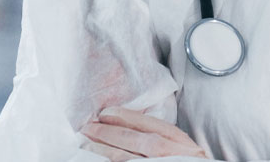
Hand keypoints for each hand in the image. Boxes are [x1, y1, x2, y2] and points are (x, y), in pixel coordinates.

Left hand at [80, 106, 208, 159]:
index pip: (154, 128)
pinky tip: (96, 160)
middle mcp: (174, 158)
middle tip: (88, 127)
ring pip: (128, 160)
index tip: (106, 113)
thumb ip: (164, 139)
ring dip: (105, 152)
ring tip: (86, 144)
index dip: (128, 119)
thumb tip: (129, 126)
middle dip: (111, 134)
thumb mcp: (183, 150)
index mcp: (183, 147)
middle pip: (140, 143)